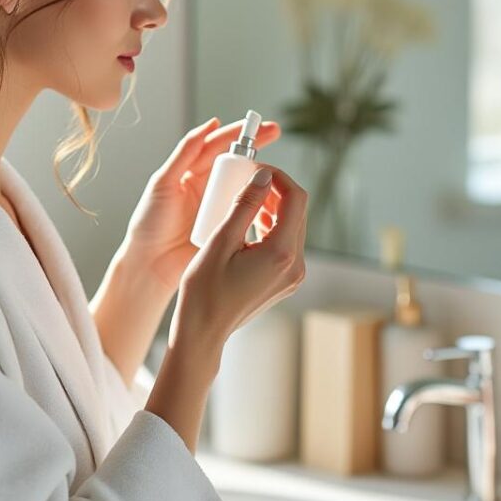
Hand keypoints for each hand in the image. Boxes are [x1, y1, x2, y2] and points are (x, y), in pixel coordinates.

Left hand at [123, 116, 282, 293]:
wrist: (149, 265)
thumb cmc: (149, 223)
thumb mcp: (163, 183)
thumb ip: (184, 154)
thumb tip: (210, 124)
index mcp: (192, 172)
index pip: (219, 146)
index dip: (240, 133)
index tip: (258, 124)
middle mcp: (208, 187)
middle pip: (236, 162)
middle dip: (257, 145)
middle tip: (276, 132)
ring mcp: (219, 208)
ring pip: (244, 186)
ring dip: (261, 177)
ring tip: (277, 168)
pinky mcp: (225, 228)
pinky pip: (245, 213)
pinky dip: (259, 206)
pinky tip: (273, 202)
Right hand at [169, 164, 307, 354]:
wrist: (203, 331)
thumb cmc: (205, 291)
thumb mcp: (221, 240)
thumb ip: (245, 205)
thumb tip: (263, 177)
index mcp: (282, 254)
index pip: (296, 199)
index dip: (278, 177)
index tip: (257, 169)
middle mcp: (295, 266)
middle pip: (297, 212)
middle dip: (276, 191)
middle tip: (248, 181)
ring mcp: (293, 276)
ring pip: (292, 228)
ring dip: (272, 209)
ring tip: (245, 200)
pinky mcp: (285, 281)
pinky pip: (285, 245)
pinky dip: (270, 228)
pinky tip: (249, 224)